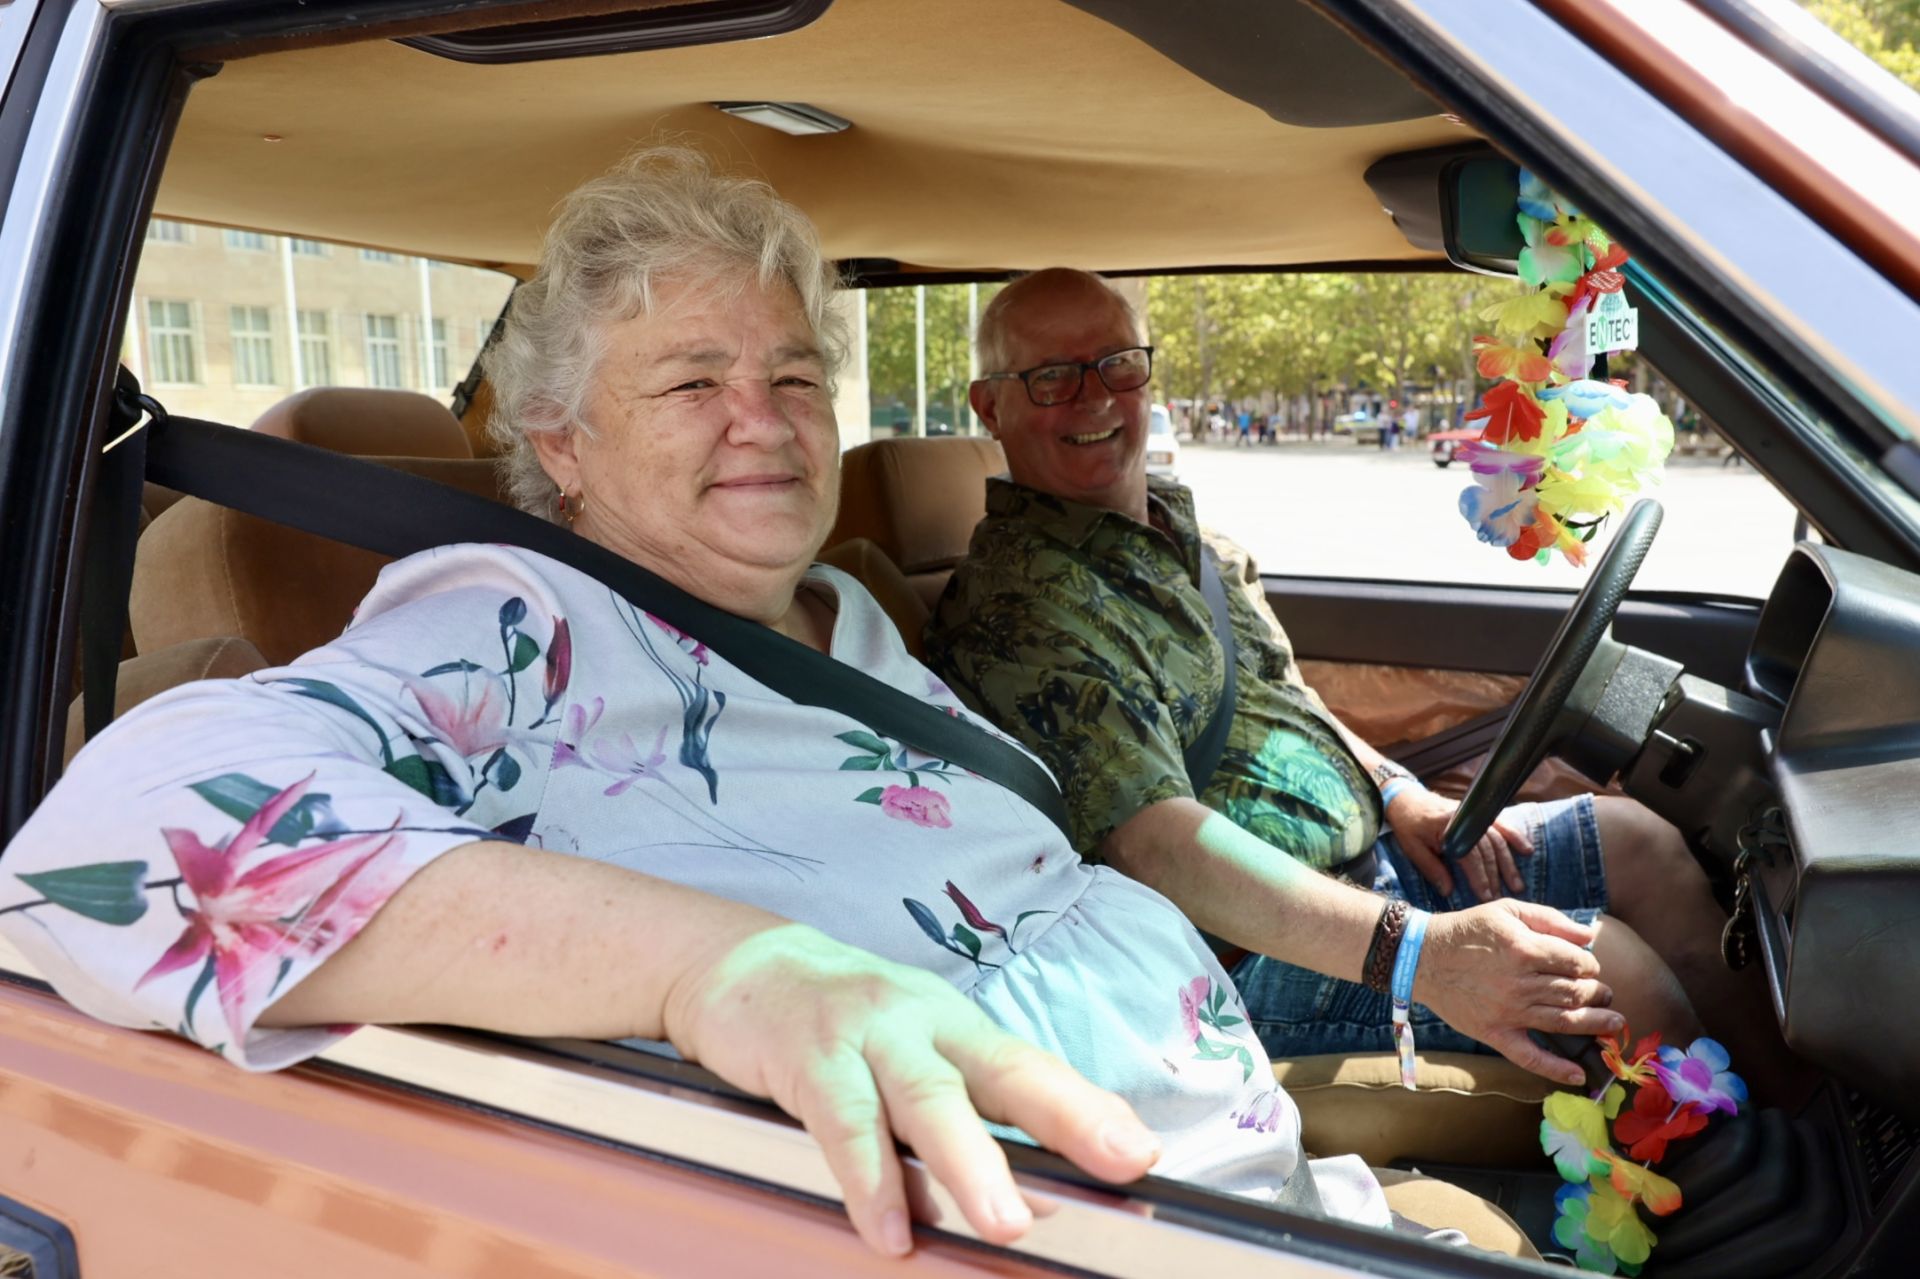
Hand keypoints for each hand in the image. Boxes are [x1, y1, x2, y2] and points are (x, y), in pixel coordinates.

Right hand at [663, 922, 1160, 1256]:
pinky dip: (868, 1178)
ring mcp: (868, 1035)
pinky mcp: (809, 1056)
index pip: (1036, 1068)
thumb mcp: (919, 1055)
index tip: (1141, 1154)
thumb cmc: (847, 1026)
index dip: (1091, 1108)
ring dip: (969, 1162)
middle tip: (1115, 1168)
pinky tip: (888, 1229)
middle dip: (1064, 1118)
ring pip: (927, 1097)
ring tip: (1006, 1222)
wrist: (747, 969)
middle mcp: (925, 1022)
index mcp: (960, 1027)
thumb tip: (1042, 1198)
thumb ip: (973, 1116)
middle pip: (1001, 1069)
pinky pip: (844, 1121)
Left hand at [1386, 787, 1533, 901]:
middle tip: (1501, 896)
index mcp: (1447, 827)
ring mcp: (1474, 814)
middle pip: (1487, 850)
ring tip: (1517, 884)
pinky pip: (1502, 824)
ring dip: (1508, 863)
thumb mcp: (1413, 849)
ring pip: (1498, 840)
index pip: (1469, 855)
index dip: (1478, 876)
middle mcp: (1464, 818)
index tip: (1486, 896)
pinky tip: (1527, 850)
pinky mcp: (1479, 813)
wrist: (1407, 799)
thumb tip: (1449, 892)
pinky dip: (1515, 837)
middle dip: (1496, 875)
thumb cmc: (1408, 825)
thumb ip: (1432, 869)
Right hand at [1412, 899, 1625, 1084]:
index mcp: (1525, 949)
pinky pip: (1529, 1056)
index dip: (1590, 965)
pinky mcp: (1494, 1033)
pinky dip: (1555, 1069)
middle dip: (1597, 993)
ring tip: (1613, 1024)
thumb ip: (1551, 919)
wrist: (1422, 956)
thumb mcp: (1508, 910)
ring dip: (1595, 1024)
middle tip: (1604, 994)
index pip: (1577, 962)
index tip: (1588, 967)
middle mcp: (1521, 983)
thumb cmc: (1468, 930)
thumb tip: (1590, 936)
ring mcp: (1508, 1012)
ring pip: (1564, 1022)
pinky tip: (1578, 1075)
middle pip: (1575, 993)